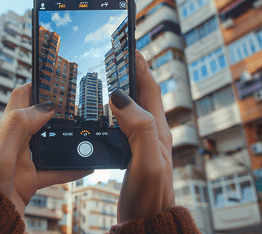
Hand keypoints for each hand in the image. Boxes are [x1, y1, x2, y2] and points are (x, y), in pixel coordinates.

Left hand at [0, 83, 92, 213]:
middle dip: (55, 110)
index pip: (19, 100)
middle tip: (77, 103)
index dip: (35, 86)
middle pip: (38, 119)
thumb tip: (44, 107)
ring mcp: (21, 163)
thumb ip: (18, 128)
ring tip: (84, 130)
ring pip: (49, 144)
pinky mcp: (28, 182)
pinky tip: (86, 166)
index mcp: (1, 133)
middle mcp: (11, 144)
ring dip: (65, 138)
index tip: (54, 78)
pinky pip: (54, 170)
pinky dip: (70, 168)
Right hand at [109, 50, 174, 222]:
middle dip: (131, 72)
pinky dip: (115, 111)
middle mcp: (153, 134)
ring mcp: (143, 143)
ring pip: (133, 107)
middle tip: (115, 55)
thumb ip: (139, 128)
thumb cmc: (149, 198)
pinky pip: (124, 123)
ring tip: (108, 75)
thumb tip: (121, 97)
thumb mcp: (146, 162)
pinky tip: (104, 112)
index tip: (129, 46)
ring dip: (123, 89)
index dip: (140, 66)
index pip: (150, 89)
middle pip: (143, 94)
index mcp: (157, 131)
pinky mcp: (133, 153)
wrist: (147, 224)